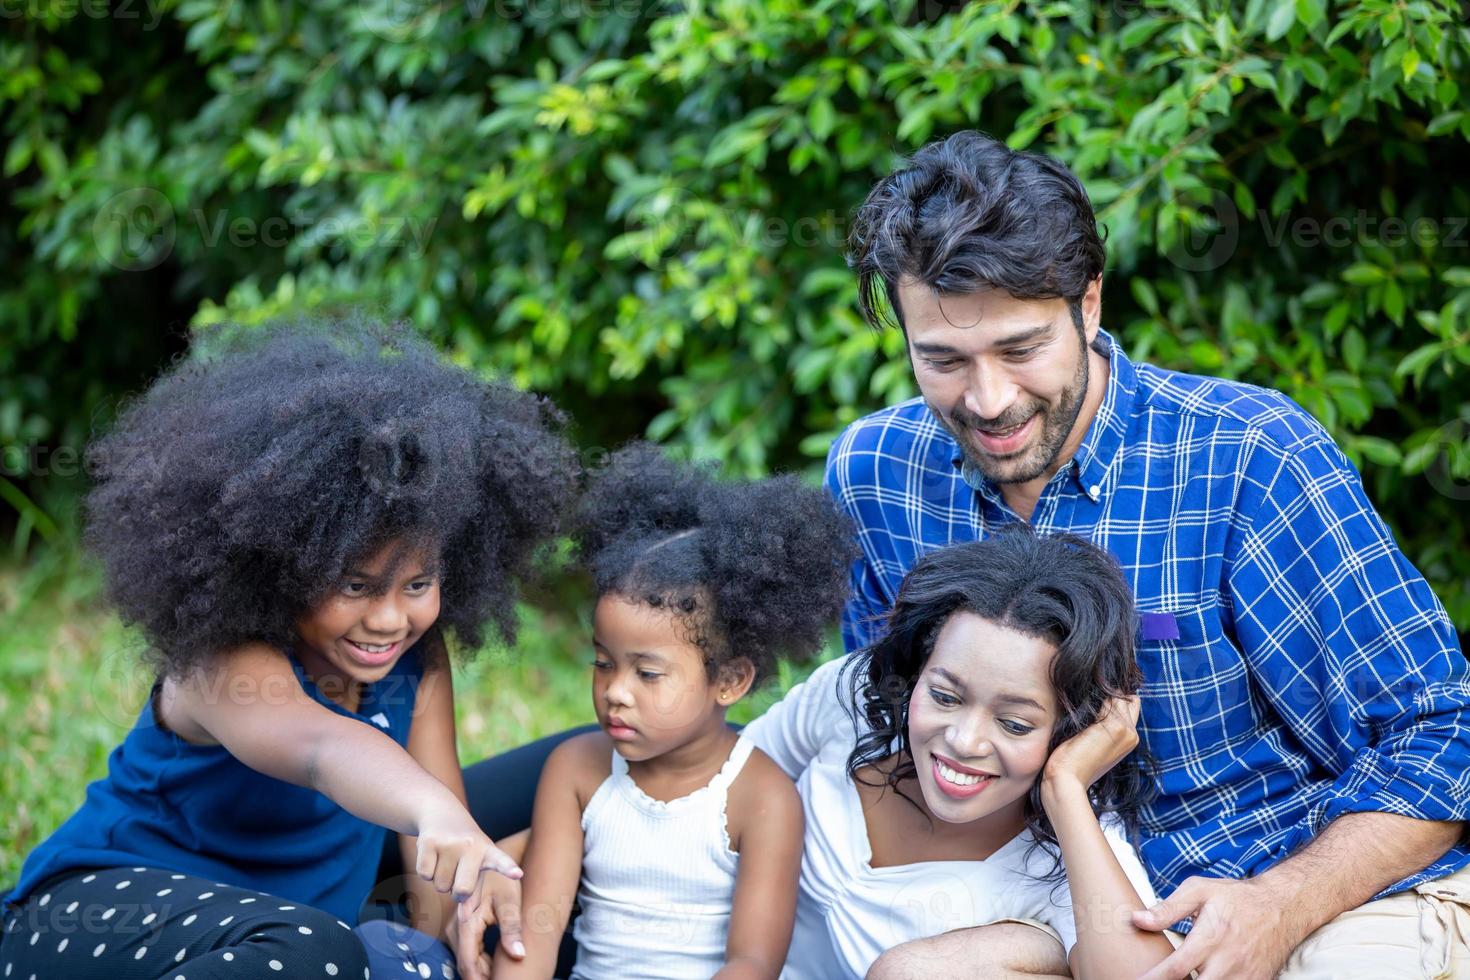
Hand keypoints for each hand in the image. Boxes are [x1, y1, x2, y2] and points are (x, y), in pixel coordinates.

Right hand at [415, 807, 522, 909]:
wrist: (442, 815)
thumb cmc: (465, 851)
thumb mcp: (477, 866)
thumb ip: (475, 894)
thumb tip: (464, 919)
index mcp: (489, 852)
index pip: (501, 862)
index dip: (508, 869)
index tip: (518, 874)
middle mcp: (471, 845)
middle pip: (462, 891)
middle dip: (457, 893)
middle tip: (458, 875)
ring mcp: (450, 843)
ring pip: (440, 886)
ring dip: (441, 880)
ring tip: (446, 860)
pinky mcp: (429, 842)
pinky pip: (424, 875)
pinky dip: (427, 872)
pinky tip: (433, 856)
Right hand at [445, 874, 524, 979]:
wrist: (485, 860)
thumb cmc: (500, 877)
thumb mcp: (510, 899)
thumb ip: (512, 927)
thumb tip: (519, 955)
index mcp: (467, 921)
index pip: (469, 962)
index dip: (481, 979)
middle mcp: (456, 927)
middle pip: (466, 963)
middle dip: (483, 975)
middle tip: (504, 979)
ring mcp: (456, 927)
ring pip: (466, 959)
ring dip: (483, 969)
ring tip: (503, 972)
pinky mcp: (460, 927)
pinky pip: (468, 950)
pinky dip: (481, 960)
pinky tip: (496, 962)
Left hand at [1041, 695, 1140, 796]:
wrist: (1066, 780)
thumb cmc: (1072, 763)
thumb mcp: (1094, 744)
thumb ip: (1101, 727)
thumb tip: (1096, 704)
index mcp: (1129, 740)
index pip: (1131, 706)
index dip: (1115, 700)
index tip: (1095, 700)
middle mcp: (1132, 735)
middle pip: (1129, 698)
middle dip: (1111, 695)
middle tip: (1088, 701)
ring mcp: (1126, 730)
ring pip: (1120, 696)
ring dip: (1101, 695)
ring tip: (1081, 706)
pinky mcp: (1115, 726)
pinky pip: (1111, 698)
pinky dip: (1095, 697)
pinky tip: (1080, 707)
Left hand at [1131, 875, 1302, 979]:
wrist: (1283, 907)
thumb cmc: (1237, 897)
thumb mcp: (1199, 890)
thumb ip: (1168, 908)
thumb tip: (1137, 920)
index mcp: (1210, 939)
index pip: (1175, 969)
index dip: (1152, 979)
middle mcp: (1228, 963)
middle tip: (1155, 979)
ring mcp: (1244, 977)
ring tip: (1179, 977)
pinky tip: (1201, 978)